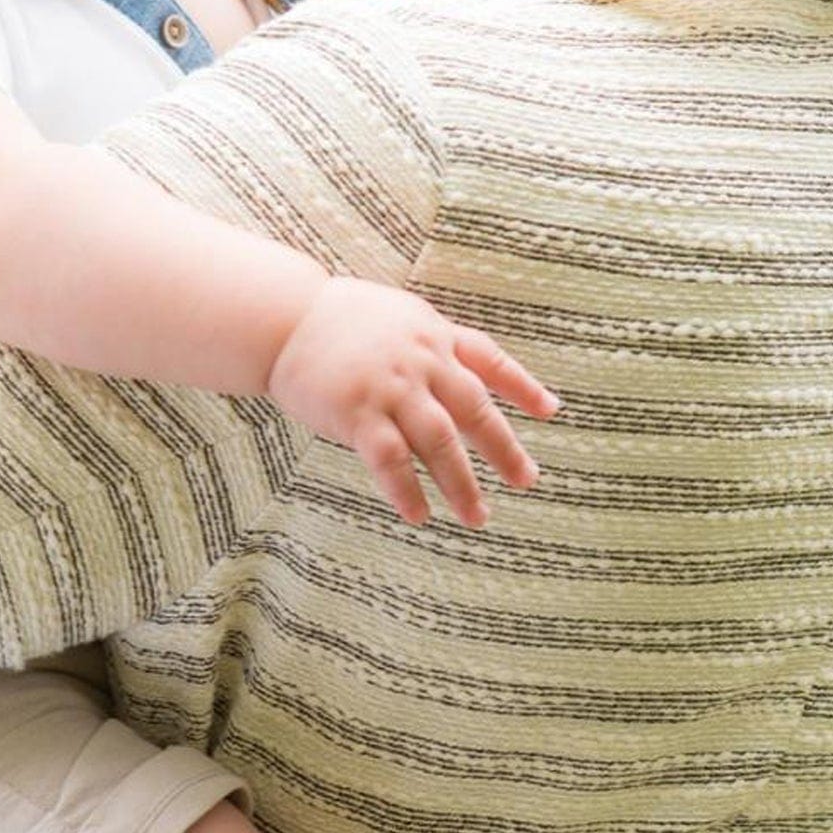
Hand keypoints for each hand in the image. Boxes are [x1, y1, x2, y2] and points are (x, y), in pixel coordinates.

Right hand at [265, 278, 558, 526]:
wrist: (281, 317)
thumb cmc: (332, 320)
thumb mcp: (394, 317)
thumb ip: (426, 344)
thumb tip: (450, 377)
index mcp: (433, 334)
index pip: (490, 359)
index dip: (522, 386)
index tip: (550, 411)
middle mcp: (421, 359)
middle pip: (475, 409)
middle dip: (504, 448)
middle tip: (527, 480)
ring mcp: (391, 386)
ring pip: (441, 442)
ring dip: (462, 483)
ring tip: (477, 516)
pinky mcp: (358, 411)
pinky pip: (392, 460)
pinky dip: (408, 491)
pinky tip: (420, 515)